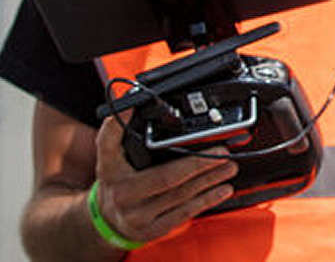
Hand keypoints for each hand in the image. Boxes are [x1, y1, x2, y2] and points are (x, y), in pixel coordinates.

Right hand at [91, 113, 238, 245]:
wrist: (106, 222)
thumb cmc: (117, 182)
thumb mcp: (111, 158)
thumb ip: (118, 133)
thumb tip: (131, 105)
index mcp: (110, 170)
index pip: (110, 144)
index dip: (120, 126)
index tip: (135, 108)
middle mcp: (122, 194)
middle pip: (166, 176)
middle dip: (199, 163)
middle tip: (223, 152)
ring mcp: (137, 215)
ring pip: (180, 195)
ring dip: (209, 179)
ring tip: (229, 167)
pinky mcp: (153, 229)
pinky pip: (184, 213)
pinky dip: (206, 200)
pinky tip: (222, 190)